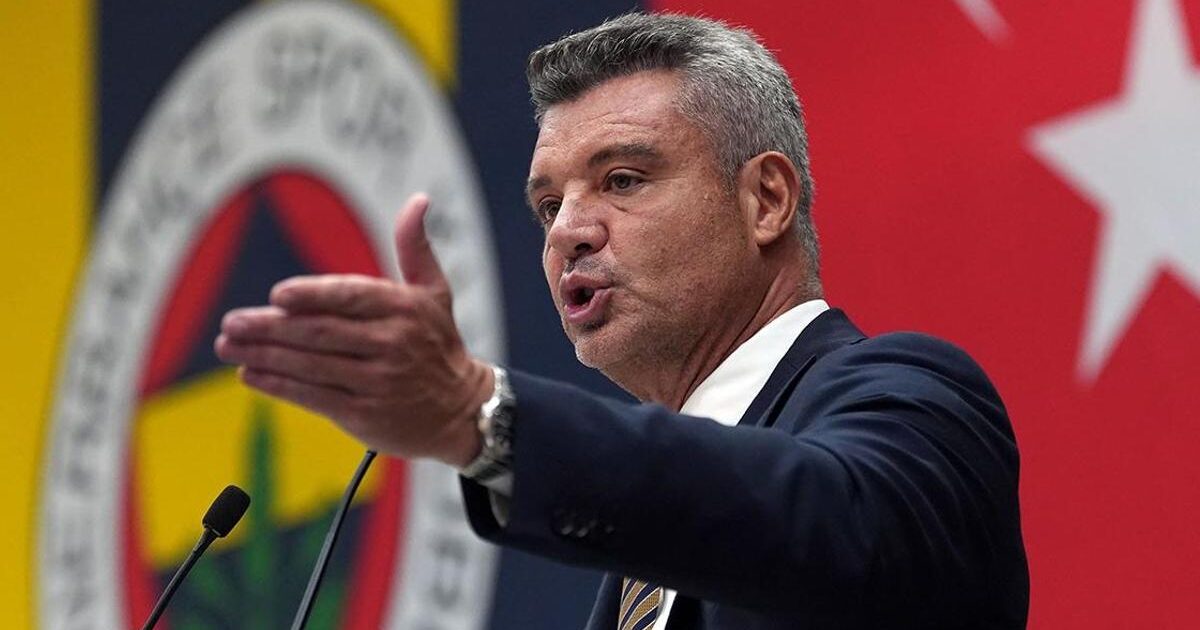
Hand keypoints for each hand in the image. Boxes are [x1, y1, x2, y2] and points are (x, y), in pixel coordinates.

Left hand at [214, 193, 492, 467]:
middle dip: (270, 328)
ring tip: (227, 345)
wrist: (461, 410)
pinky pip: (314, 397)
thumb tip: (418, 200)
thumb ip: (416, 247)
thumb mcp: (434, 293)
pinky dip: (279, 386)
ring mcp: (378, 382)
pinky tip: (250, 374)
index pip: (351, 297)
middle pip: (321, 333)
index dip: (313, 296)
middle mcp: (392, 344)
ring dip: (263, 355)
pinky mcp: (365, 414)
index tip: (276, 295)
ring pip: (311, 365)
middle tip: (231, 322)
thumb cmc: (438, 344)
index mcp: (404, 309)